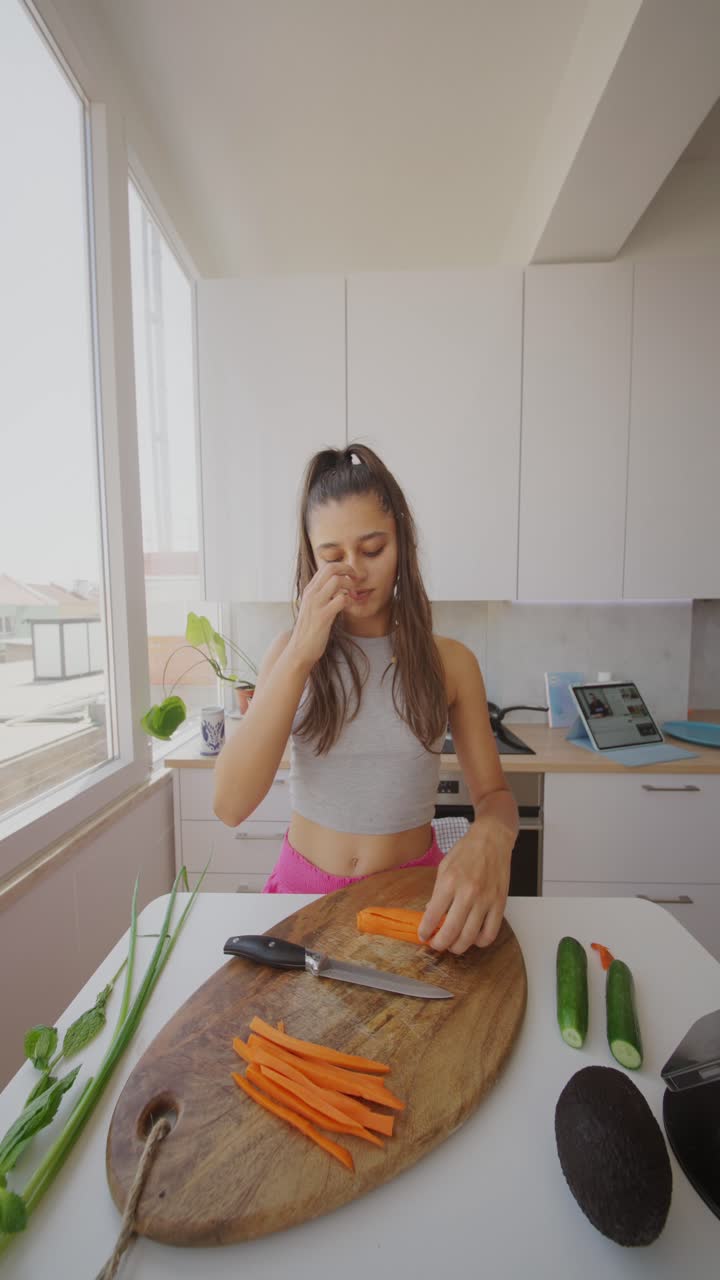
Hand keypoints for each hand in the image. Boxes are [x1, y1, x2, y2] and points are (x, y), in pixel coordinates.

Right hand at [287, 561, 355, 668]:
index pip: (326, 567)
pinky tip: (348, 608)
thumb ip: (322, 595)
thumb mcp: (313, 607)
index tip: (350, 576)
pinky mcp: (323, 616)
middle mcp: (311, 593)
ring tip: (352, 596)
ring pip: (337, 580)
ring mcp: (316, 604)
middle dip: (348, 570)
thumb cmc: (309, 629)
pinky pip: (341, 599)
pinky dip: (349, 601)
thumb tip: (337, 587)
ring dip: (350, 586)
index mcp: (309, 590)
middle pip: (332, 568)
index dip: (342, 568)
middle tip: (356, 580)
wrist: (299, 649)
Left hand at [418, 819, 513, 954]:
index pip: (432, 916)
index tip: (423, 936)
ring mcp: (485, 899)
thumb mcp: (444, 867)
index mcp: (450, 881)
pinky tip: (473, 938)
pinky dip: (480, 942)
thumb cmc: (467, 851)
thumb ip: (437, 892)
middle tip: (436, 944)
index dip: (425, 931)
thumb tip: (431, 914)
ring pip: (470, 937)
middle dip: (439, 944)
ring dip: (458, 947)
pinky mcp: (500, 904)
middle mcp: (468, 892)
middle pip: (451, 932)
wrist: (492, 839)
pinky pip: (490, 933)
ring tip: (453, 944)